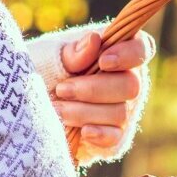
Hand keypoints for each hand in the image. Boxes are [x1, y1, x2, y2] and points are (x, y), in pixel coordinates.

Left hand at [52, 30, 152, 161]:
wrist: (35, 107)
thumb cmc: (48, 73)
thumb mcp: (55, 57)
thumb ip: (75, 51)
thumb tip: (95, 39)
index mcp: (118, 54)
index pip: (141, 48)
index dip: (129, 54)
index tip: (103, 61)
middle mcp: (128, 81)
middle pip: (130, 85)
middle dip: (93, 89)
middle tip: (62, 89)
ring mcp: (124, 109)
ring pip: (119, 112)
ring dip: (84, 111)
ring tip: (57, 109)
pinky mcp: (114, 135)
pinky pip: (115, 137)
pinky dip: (99, 134)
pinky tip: (83, 132)